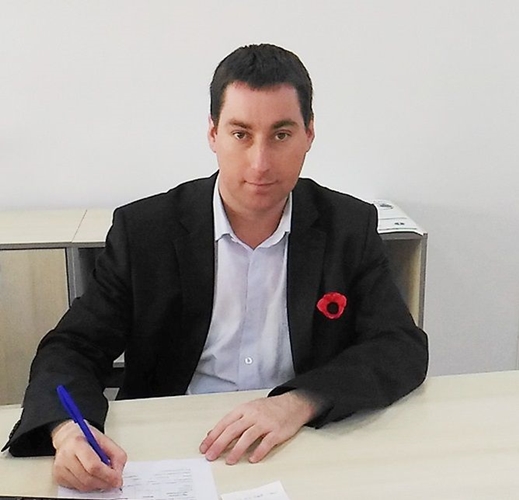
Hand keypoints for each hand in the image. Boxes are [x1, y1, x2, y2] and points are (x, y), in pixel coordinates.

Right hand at [51, 420, 126, 491]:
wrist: (67, 437)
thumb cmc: (86, 438)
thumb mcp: (105, 439)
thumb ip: (116, 454)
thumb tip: (118, 473)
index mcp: (77, 443)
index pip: (93, 465)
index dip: (107, 475)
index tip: (118, 480)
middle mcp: (65, 456)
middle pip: (88, 478)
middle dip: (104, 483)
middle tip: (114, 482)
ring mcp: (60, 468)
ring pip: (83, 486)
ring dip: (97, 485)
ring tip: (104, 477)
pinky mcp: (58, 477)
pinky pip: (77, 488)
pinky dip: (88, 485)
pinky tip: (92, 476)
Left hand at [199, 391, 319, 464]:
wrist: (291, 404)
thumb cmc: (267, 409)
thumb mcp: (247, 409)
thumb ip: (231, 421)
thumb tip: (212, 433)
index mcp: (244, 409)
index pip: (225, 423)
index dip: (213, 436)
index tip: (204, 447)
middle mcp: (253, 415)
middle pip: (233, 430)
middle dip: (220, 444)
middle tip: (211, 456)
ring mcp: (265, 423)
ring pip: (248, 436)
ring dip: (237, 449)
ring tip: (230, 461)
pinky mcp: (277, 431)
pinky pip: (267, 442)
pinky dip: (259, 451)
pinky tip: (252, 459)